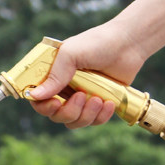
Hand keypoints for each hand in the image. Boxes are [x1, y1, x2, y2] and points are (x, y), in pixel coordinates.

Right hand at [27, 21, 145, 127]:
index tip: (55, 103)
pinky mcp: (97, 105)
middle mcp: (63, 90)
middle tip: (81, 96)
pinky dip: (100, 117)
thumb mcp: (71, 54)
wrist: (129, 43)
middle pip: (55, 116)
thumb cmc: (98, 42)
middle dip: (68, 112)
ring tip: (98, 99)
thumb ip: (54, 75)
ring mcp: (80, 99)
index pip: (37, 100)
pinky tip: (109, 103)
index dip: (43, 107)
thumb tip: (35, 96)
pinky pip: (92, 122)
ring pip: (73, 122)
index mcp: (52, 78)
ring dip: (85, 115)